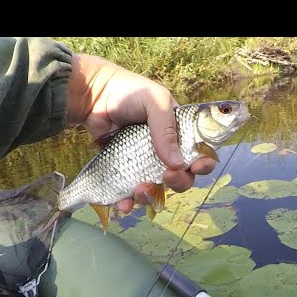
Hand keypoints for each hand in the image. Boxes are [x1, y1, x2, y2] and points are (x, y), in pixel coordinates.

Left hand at [66, 54, 215, 211]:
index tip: (196, 168)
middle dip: (178, 182)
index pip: (200, 153)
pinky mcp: (124, 170)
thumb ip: (166, 129)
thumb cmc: (129, 92)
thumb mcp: (155, 102)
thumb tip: (177, 164)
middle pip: (182, 176)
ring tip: (139, 191)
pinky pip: (130, 192)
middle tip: (166, 177)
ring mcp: (145, 162)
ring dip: (151, 196)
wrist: (93, 96)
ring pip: (156, 189)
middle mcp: (166, 150)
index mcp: (180, 132)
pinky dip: (128, 202)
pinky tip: (123, 203)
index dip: (203, 164)